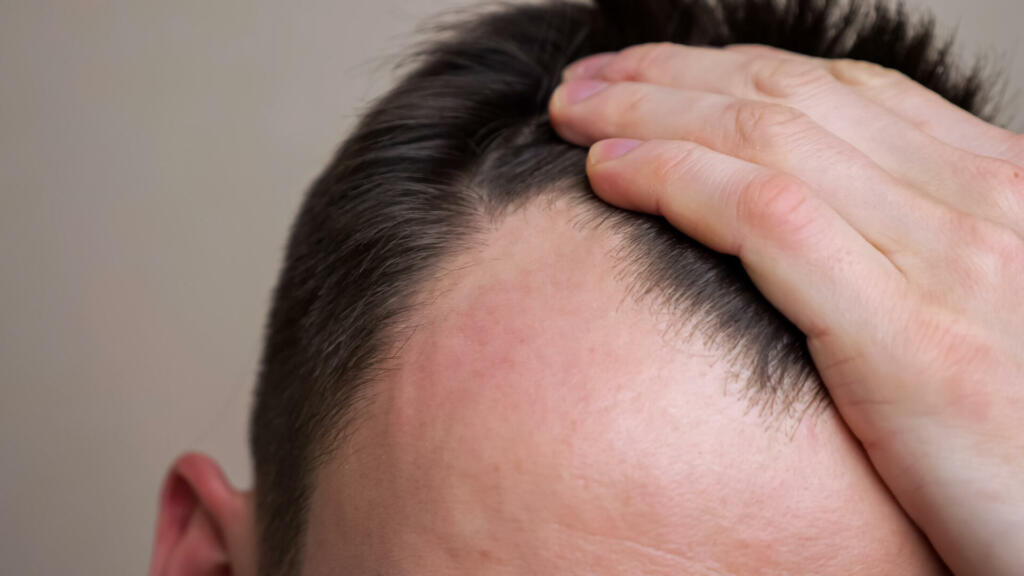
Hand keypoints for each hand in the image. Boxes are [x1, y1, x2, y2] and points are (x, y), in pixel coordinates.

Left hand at [549, 42, 1023, 574]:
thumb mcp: (987, 320)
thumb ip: (914, 262)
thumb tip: (818, 239)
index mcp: (998, 192)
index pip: (843, 94)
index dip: (731, 72)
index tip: (652, 76)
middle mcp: (979, 204)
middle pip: (792, 99)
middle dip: (673, 76)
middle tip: (591, 77)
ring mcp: (949, 260)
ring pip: (766, 140)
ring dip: (651, 113)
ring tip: (574, 110)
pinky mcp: (910, 337)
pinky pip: (766, 219)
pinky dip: (675, 182)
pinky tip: (609, 172)